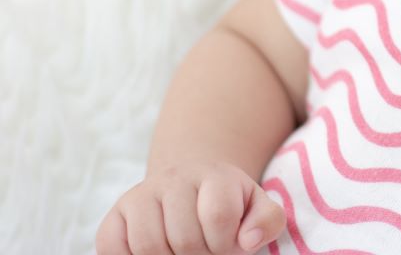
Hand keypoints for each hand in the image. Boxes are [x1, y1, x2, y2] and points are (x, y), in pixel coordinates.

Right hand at [95, 161, 284, 254]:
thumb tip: (249, 240)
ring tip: (183, 252)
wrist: (191, 187)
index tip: (228, 243)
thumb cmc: (229, 204)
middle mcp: (173, 178)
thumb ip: (267, 221)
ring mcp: (140, 195)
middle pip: (184, 238)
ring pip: (148, 246)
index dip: (226, 242)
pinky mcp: (114, 216)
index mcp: (214, 175)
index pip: (219, 216)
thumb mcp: (257, 207)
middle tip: (206, 250)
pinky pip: (112, 248)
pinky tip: (155, 253)